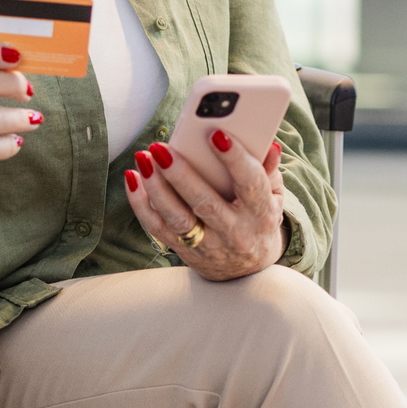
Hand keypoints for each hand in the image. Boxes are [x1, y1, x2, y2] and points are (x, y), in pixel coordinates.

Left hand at [126, 134, 286, 280]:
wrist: (244, 273)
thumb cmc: (258, 223)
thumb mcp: (273, 199)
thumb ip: (269, 171)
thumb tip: (269, 145)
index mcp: (260, 215)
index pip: (250, 184)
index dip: (235, 159)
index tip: (216, 135)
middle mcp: (233, 232)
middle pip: (204, 202)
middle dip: (180, 174)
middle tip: (162, 148)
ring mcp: (205, 244)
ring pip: (176, 218)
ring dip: (156, 187)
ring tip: (144, 159)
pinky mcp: (182, 250)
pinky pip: (156, 228)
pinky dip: (140, 204)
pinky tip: (133, 179)